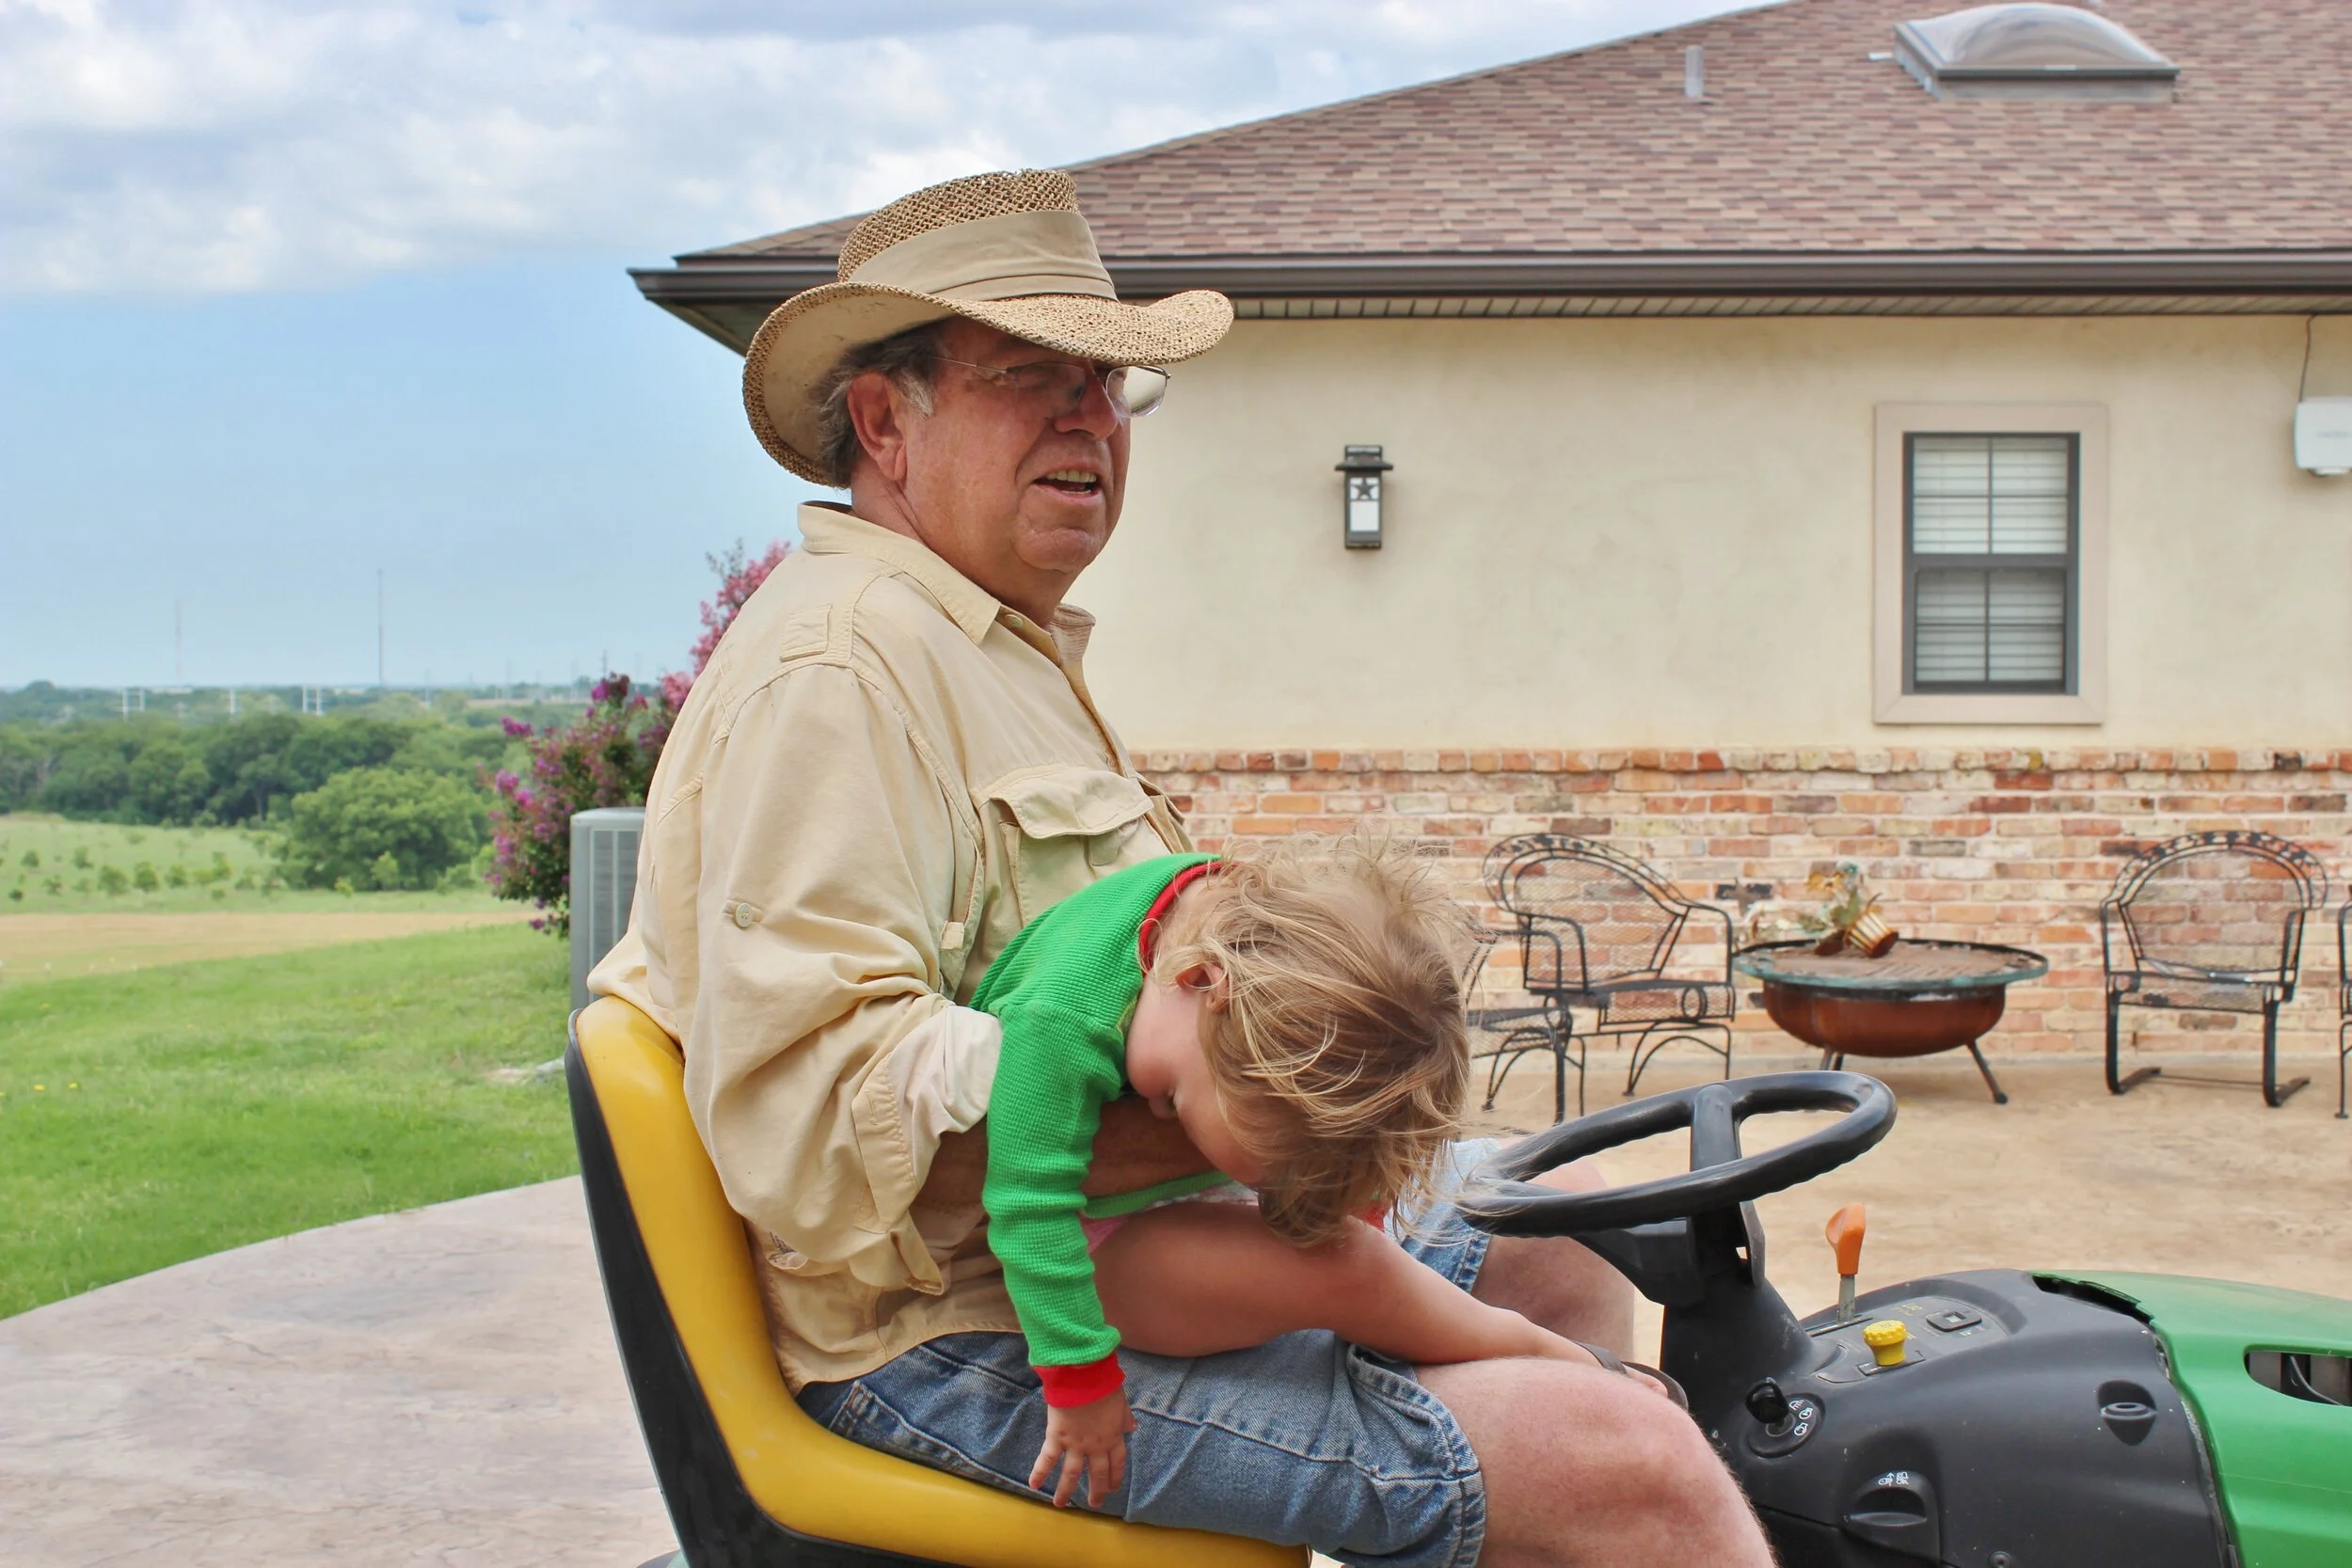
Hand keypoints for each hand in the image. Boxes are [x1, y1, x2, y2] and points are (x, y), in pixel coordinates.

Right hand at [1028, 1388, 1135, 1508]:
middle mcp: (1095, 1446)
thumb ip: (1125, 1418)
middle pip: (1097, 1474)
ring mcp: (1075, 1444)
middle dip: (1096, 1491)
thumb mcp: (1121, 1402)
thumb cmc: (1104, 1386)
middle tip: (1094, 1504)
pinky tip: (1033, 1485)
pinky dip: (1039, 1472)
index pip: (1117, 1463)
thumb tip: (1132, 1428)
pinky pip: (1047, 1458)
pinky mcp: (1056, 1437)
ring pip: (1071, 1474)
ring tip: (1060, 1504)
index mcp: (1113, 1437)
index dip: (1115, 1477)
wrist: (1083, 1378)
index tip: (1113, 1489)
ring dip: (1066, 1490)